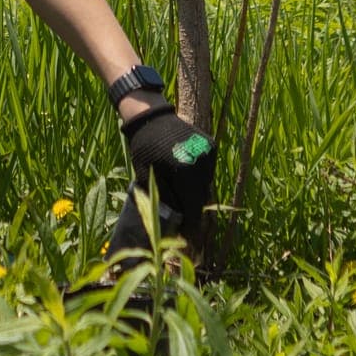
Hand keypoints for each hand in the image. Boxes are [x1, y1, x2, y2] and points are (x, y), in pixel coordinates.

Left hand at [108, 107, 214, 255]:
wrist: (152, 118)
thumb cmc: (144, 149)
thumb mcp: (148, 177)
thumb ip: (165, 199)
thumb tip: (177, 220)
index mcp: (184, 171)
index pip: (192, 206)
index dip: (191, 224)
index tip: (190, 237)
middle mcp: (201, 162)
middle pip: (201, 196)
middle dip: (193, 210)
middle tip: (186, 222)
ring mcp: (208, 153)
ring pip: (206, 184)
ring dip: (196, 193)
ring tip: (184, 199)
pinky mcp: (211, 146)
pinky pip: (207, 170)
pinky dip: (199, 178)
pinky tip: (187, 179)